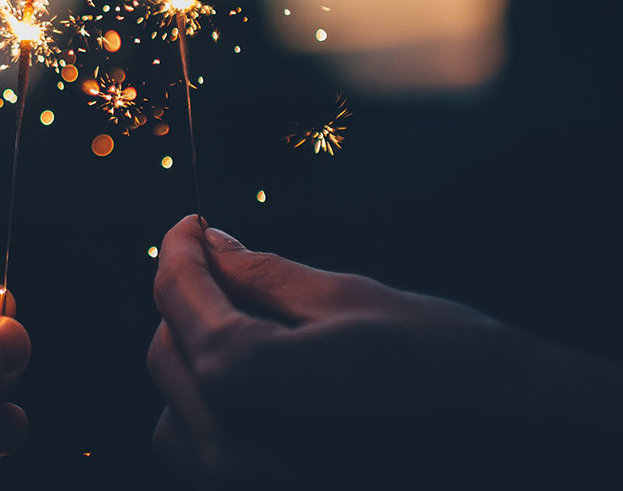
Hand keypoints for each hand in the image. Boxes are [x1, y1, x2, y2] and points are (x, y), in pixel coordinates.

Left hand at [148, 216, 622, 486]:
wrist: (519, 448)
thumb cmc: (445, 367)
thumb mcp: (348, 300)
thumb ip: (261, 275)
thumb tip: (211, 243)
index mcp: (249, 386)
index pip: (180, 301)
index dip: (179, 251)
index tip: (189, 223)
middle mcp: (232, 454)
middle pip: (167, 353)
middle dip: (189, 299)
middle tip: (226, 262)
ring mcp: (244, 488)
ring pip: (175, 406)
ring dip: (197, 356)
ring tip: (250, 323)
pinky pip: (203, 452)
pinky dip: (213, 408)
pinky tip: (261, 381)